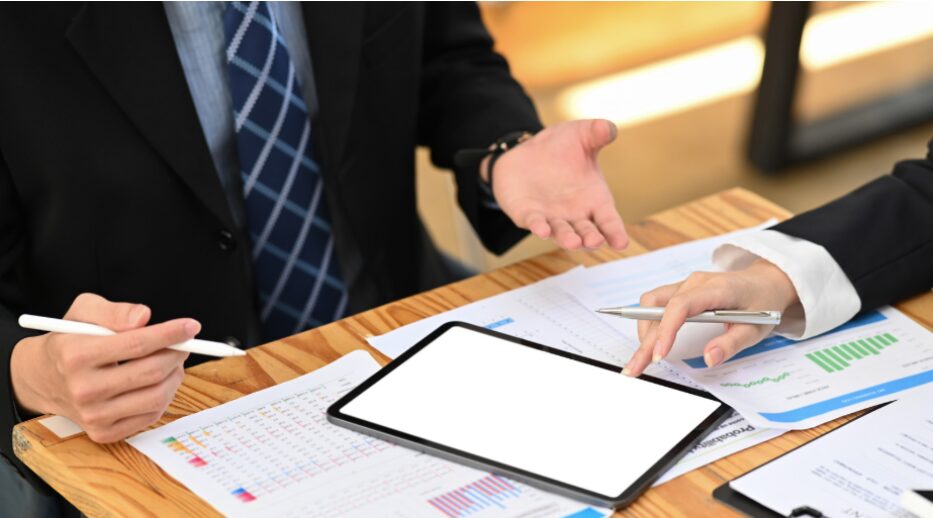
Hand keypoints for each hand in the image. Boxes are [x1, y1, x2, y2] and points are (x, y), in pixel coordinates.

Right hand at [10, 293, 197, 442]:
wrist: (43, 378)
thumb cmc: (71, 339)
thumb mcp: (84, 312)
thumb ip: (114, 311)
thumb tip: (144, 317)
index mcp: (76, 356)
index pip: (137, 344)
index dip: (170, 334)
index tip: (192, 326)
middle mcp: (83, 389)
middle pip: (151, 372)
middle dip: (178, 354)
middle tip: (186, 343)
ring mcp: (93, 416)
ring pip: (156, 396)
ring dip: (175, 375)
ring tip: (171, 361)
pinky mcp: (103, 433)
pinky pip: (151, 415)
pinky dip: (165, 395)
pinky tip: (159, 381)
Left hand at [489, 119, 627, 249]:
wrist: (526, 149)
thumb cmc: (561, 147)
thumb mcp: (580, 135)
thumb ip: (596, 133)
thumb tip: (608, 128)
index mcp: (594, 200)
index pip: (608, 220)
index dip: (615, 232)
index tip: (621, 243)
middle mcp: (575, 214)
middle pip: (586, 232)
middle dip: (591, 238)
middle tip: (596, 242)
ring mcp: (551, 217)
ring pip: (561, 232)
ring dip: (567, 238)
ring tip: (574, 242)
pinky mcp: (527, 214)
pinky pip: (533, 222)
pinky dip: (538, 227)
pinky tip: (542, 230)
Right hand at [624, 259, 798, 376]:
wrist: (766, 282)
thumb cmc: (763, 303)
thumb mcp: (756, 329)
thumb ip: (730, 344)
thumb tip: (707, 359)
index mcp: (715, 289)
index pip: (680, 306)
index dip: (666, 331)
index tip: (658, 355)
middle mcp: (694, 283)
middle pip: (658, 309)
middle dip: (645, 341)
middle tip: (634, 368)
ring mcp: (685, 284)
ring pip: (651, 304)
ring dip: (643, 330)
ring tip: (642, 356)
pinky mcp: (680, 290)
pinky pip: (656, 303)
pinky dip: (649, 323)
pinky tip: (649, 340)